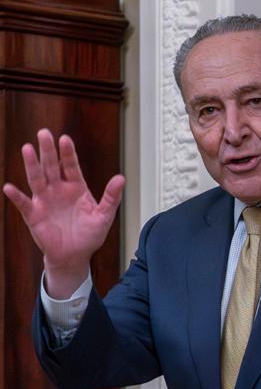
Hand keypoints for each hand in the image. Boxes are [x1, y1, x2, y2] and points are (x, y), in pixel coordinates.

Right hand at [2, 129, 124, 297]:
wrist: (75, 255)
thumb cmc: (89, 235)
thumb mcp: (104, 216)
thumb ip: (111, 197)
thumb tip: (121, 178)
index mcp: (76, 188)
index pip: (71, 166)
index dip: (68, 153)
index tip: (65, 139)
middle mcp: (58, 190)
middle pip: (51, 166)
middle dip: (48, 150)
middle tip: (44, 133)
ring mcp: (44, 200)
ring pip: (36, 179)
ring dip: (31, 165)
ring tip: (27, 149)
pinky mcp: (34, 214)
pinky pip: (23, 203)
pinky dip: (17, 196)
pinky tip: (10, 188)